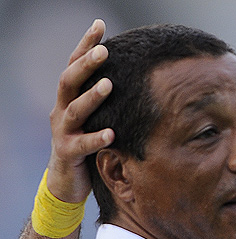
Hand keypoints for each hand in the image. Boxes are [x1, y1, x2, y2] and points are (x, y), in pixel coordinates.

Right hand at [47, 19, 113, 202]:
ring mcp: (63, 131)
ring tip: (109, 84)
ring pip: (75, 110)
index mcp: (69, 98)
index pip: (74, 65)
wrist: (66, 180)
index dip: (85, 44)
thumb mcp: (94, 117)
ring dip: (92, 96)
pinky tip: (112, 133)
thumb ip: (105, 97)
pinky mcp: (68, 153)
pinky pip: (82, 145)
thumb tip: (137, 73)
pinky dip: (96, 138)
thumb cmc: (86, 143)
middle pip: (70, 81)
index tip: (100, 24)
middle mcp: (62, 110)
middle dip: (86, 64)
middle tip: (104, 50)